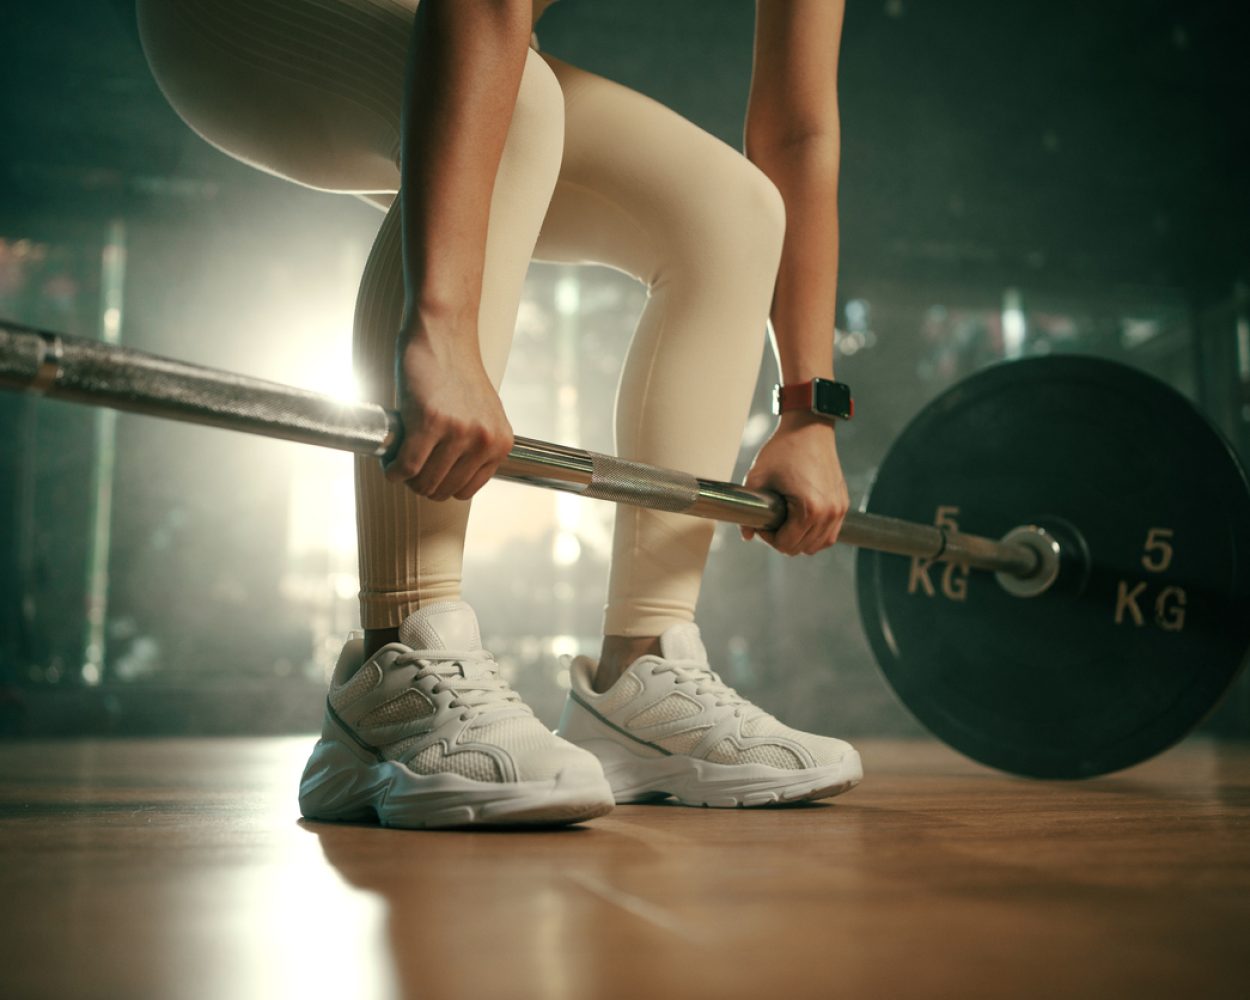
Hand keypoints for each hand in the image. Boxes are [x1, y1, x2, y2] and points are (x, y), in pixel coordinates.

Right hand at [383, 331, 513, 500]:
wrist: (443, 333)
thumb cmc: (456, 371)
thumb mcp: (482, 413)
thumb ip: (476, 446)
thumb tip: (453, 481)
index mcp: (500, 442)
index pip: (466, 489)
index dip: (442, 486)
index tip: (426, 474)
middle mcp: (484, 440)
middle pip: (443, 489)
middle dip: (421, 484)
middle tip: (407, 467)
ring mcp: (459, 432)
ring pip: (424, 482)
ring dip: (405, 479)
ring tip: (398, 462)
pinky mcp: (430, 421)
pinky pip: (407, 466)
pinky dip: (393, 471)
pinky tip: (388, 462)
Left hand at [739, 412, 849, 554]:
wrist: (809, 428)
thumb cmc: (783, 449)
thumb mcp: (757, 478)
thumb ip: (747, 510)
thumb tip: (747, 535)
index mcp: (809, 510)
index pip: (787, 545)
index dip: (768, 538)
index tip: (762, 523)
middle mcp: (829, 513)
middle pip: (802, 548)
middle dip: (782, 540)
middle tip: (771, 522)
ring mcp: (839, 509)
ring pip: (818, 545)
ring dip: (800, 539)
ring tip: (786, 522)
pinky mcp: (843, 504)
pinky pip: (830, 534)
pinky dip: (815, 534)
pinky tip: (800, 522)